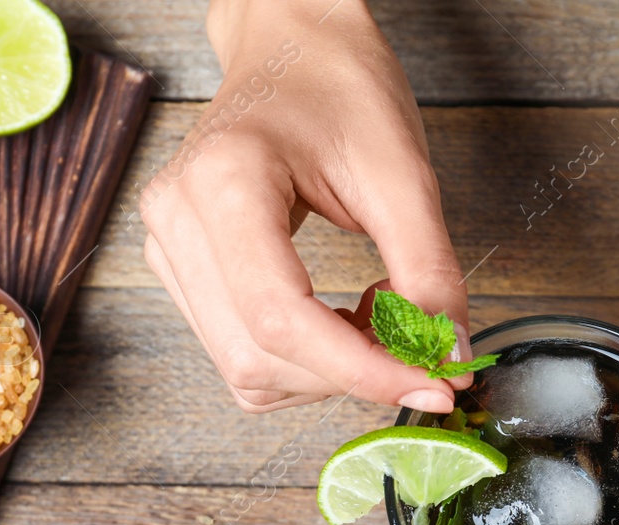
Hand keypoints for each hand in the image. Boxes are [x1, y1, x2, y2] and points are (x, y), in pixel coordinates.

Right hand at [142, 0, 469, 413]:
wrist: (293, 46)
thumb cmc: (339, 86)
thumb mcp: (402, 172)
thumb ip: (428, 269)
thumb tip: (449, 355)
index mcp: (223, 182)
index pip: (281, 318)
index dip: (362, 369)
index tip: (433, 384)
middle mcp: (177, 220)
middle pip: (258, 357)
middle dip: (350, 373)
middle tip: (418, 345)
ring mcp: (169, 249)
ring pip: (248, 370)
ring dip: (329, 371)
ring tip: (379, 315)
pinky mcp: (183, 272)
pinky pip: (243, 354)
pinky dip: (307, 360)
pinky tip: (343, 319)